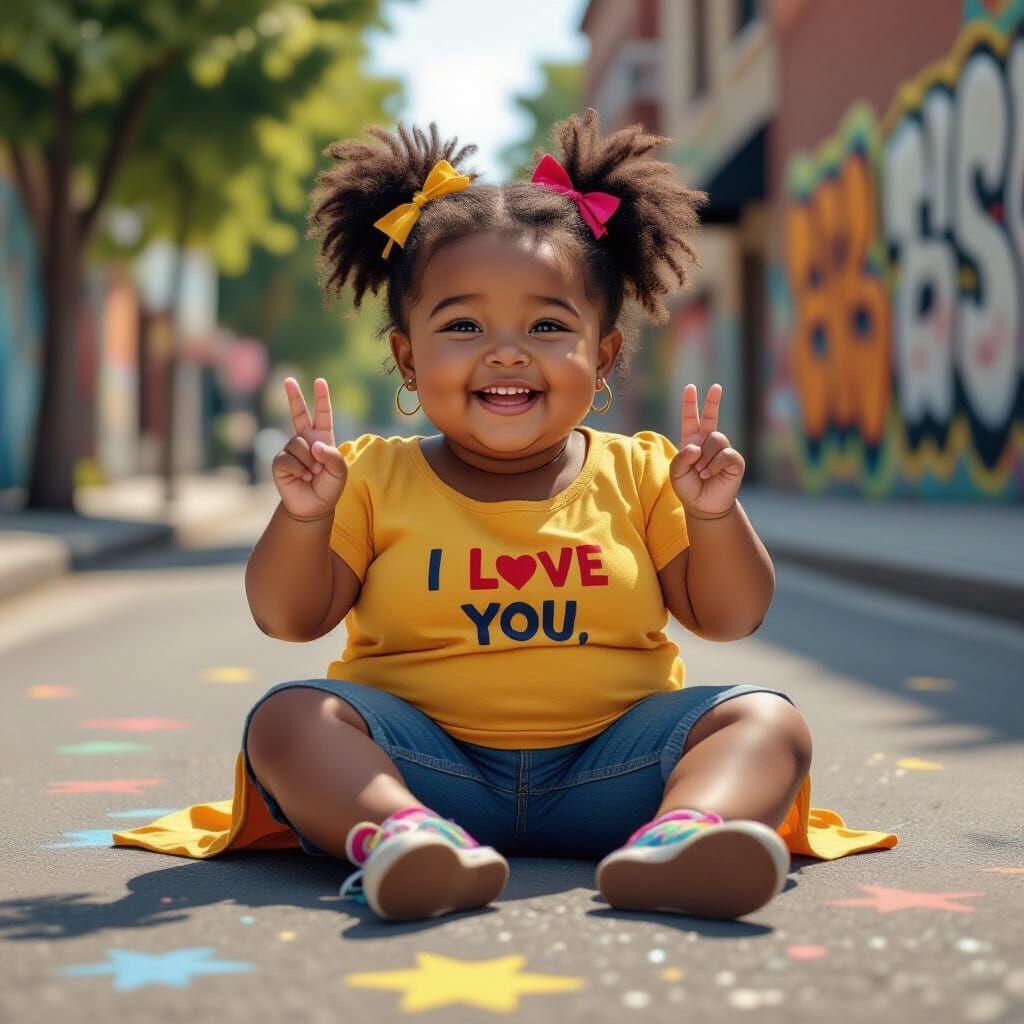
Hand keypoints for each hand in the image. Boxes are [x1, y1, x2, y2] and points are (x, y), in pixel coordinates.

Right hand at [272, 377, 347, 519]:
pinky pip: (289, 459)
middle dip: (293, 396)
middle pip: (298, 414)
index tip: (320, 382)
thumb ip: (333, 456)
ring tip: (312, 474)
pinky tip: (301, 477)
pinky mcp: (280, 461)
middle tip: (289, 380)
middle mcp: (305, 440)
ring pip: (299, 445)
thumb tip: (313, 444)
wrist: (313, 506)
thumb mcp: (340, 472)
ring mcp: (291, 449)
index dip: (322, 399)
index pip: (323, 415)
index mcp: (323, 438)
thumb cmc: (328, 488)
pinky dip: (298, 469)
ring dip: (309, 462)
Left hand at [669, 383, 744, 515]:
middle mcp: (708, 442)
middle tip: (716, 387)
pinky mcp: (734, 460)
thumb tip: (697, 446)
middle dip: (713, 402)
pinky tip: (709, 474)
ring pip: (715, 439)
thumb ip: (681, 458)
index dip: (690, 404)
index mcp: (691, 441)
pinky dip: (714, 465)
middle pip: (711, 417)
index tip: (690, 388)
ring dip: (705, 457)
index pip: (690, 419)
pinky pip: (725, 454)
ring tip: (701, 472)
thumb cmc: (688, 488)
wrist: (703, 506)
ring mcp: (722, 450)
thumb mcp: (676, 473)